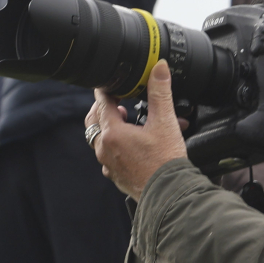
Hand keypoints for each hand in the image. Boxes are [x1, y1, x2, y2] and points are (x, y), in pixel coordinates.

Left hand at [88, 61, 188, 201]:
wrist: (169, 194)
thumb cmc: (165, 162)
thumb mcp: (165, 122)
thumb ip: (160, 92)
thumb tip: (158, 68)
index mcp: (113, 133)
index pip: (102, 103)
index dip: (106, 90)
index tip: (110, 83)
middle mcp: (105, 149)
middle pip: (94, 121)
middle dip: (104, 108)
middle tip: (117, 101)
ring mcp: (108, 164)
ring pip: (101, 139)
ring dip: (111, 127)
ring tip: (127, 121)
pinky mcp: (116, 175)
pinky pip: (109, 156)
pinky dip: (117, 145)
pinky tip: (132, 145)